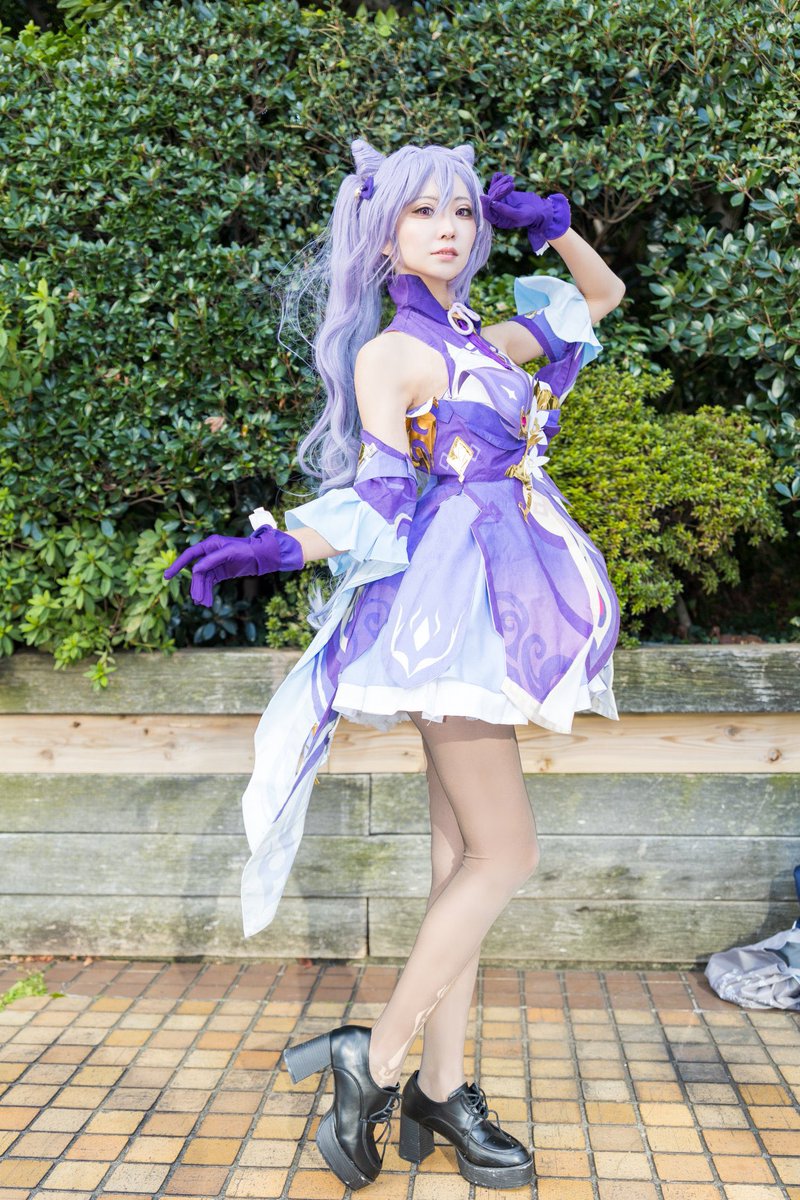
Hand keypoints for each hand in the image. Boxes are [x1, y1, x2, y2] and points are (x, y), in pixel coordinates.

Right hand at [163, 524, 304, 607]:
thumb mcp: (231, 553)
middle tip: (196, 600)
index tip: (167, 576)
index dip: (177, 565)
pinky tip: (207, 602)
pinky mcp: (220, 572)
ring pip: (203, 580)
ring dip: (202, 592)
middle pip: (197, 572)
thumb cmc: (248, 550)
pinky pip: (210, 583)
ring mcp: (215, 564)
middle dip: (196, 586)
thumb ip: (212, 560)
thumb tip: (195, 570)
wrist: (262, 556)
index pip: (189, 555)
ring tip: (203, 604)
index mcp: (210, 544)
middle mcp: (210, 553)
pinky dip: (207, 592)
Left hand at [480, 172, 570, 252]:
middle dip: (499, 190)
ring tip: (511, 179)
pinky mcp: (503, 192)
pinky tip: (500, 174)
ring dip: (501, 182)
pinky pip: (497, 184)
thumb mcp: (519, 215)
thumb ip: (506, 211)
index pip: (487, 213)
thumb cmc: (530, 216)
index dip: (485, 205)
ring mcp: (499, 201)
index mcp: (499, 220)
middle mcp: (496, 211)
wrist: (538, 209)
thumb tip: (493, 204)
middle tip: (511, 184)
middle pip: (490, 199)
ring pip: (493, 190)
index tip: (484, 196)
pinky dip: (497, 178)